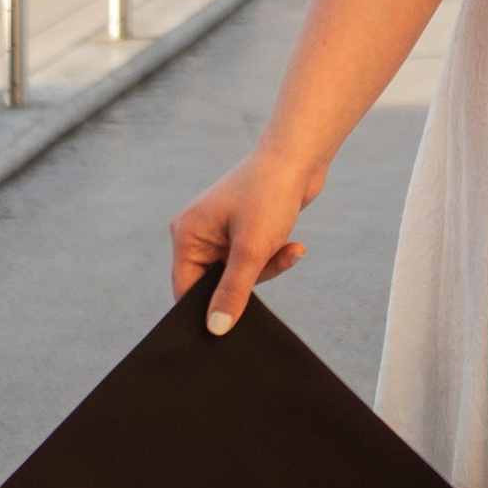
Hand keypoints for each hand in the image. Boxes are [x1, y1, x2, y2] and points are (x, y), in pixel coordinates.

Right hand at [169, 146, 312, 336]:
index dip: (206, 310)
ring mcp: (221, 232)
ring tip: (291, 249)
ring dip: (267, 268)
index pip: (186, 289)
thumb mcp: (252, 250)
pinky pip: (254, 260)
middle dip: (248, 283)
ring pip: (239, 274)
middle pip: (215, 284)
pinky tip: (294, 246)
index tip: (230, 327)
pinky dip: (273, 256)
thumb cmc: (270, 195)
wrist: (301, 158)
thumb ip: (232, 291)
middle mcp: (199, 233)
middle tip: (270, 270)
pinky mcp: (243, 230)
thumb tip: (215, 329)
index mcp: (187, 235)